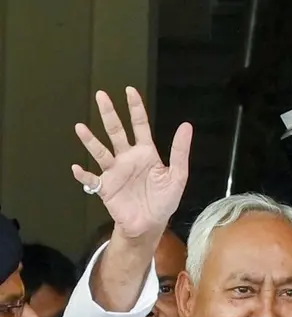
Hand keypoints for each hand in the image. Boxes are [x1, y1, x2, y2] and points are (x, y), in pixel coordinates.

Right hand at [72, 88, 190, 243]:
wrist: (150, 224)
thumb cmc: (163, 200)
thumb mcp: (177, 176)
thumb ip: (180, 152)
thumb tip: (186, 126)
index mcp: (145, 153)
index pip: (139, 126)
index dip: (135, 109)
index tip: (130, 91)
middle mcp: (127, 158)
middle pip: (116, 131)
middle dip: (109, 114)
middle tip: (101, 95)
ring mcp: (114, 171)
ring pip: (100, 151)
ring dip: (90, 141)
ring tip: (81, 128)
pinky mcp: (105, 187)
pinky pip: (92, 179)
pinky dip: (84, 174)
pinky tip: (77, 168)